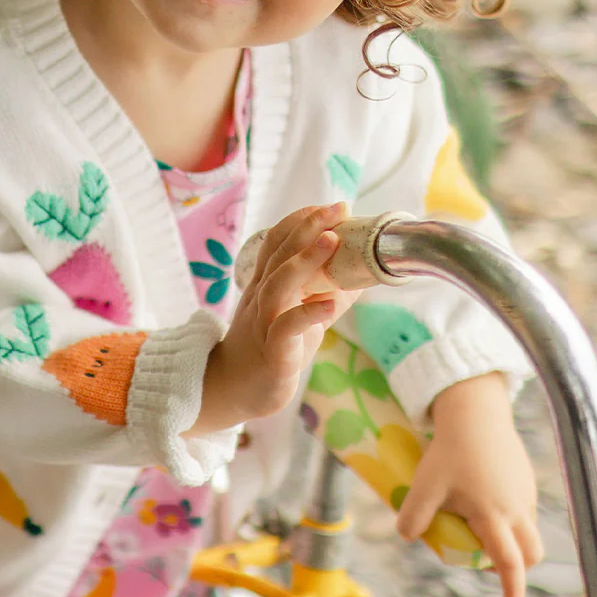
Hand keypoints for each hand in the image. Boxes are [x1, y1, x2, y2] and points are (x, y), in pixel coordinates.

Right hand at [190, 203, 362, 435]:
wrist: (234, 390)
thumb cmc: (270, 349)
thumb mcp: (299, 317)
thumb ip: (324, 295)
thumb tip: (361, 275)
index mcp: (265, 285)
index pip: (276, 242)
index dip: (300, 221)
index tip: (327, 206)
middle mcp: (261, 298)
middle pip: (279, 254)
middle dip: (308, 228)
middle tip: (336, 208)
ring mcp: (264, 323)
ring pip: (279, 284)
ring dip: (305, 261)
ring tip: (332, 242)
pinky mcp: (273, 352)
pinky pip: (287, 328)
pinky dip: (308, 314)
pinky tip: (330, 304)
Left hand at [395, 372, 542, 596]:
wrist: (474, 411)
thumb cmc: (448, 451)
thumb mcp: (425, 485)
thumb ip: (414, 516)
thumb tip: (408, 537)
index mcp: (495, 516)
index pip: (510, 564)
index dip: (512, 591)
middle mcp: (518, 508)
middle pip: (531, 553)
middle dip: (515, 568)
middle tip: (485, 562)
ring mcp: (526, 492)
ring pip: (527, 529)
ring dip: (509, 538)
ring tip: (473, 518)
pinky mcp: (526, 477)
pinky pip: (524, 507)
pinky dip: (509, 515)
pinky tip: (480, 490)